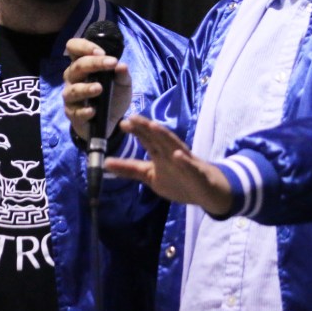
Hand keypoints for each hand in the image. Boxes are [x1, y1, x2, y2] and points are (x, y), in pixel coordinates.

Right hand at [62, 36, 132, 140]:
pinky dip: (84, 111)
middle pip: (77, 66)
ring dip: (86, 88)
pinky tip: (93, 111)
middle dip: (94, 63)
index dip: (84, 46)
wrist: (112, 120)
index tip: (101, 52)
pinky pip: (75, 112)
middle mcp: (72, 78)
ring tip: (99, 88)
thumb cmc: (113, 95)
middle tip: (111, 63)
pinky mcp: (72, 114)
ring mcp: (70, 96)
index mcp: (82, 65)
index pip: (73, 47)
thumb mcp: (123, 84)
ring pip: (73, 90)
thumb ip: (122, 75)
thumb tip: (122, 66)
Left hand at [105, 114, 231, 216]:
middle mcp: (171, 153)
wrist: (206, 192)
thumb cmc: (178, 179)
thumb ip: (130, 169)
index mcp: (160, 153)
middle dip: (146, 128)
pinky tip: (178, 155)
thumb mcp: (150, 175)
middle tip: (132, 118)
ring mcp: (184, 162)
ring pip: (173, 146)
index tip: (123, 123)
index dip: (136, 131)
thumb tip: (105, 163)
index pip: (147, 140)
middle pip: (158, 138)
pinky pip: (190, 167)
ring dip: (164, 136)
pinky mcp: (196, 173)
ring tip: (153, 126)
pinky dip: (184, 161)